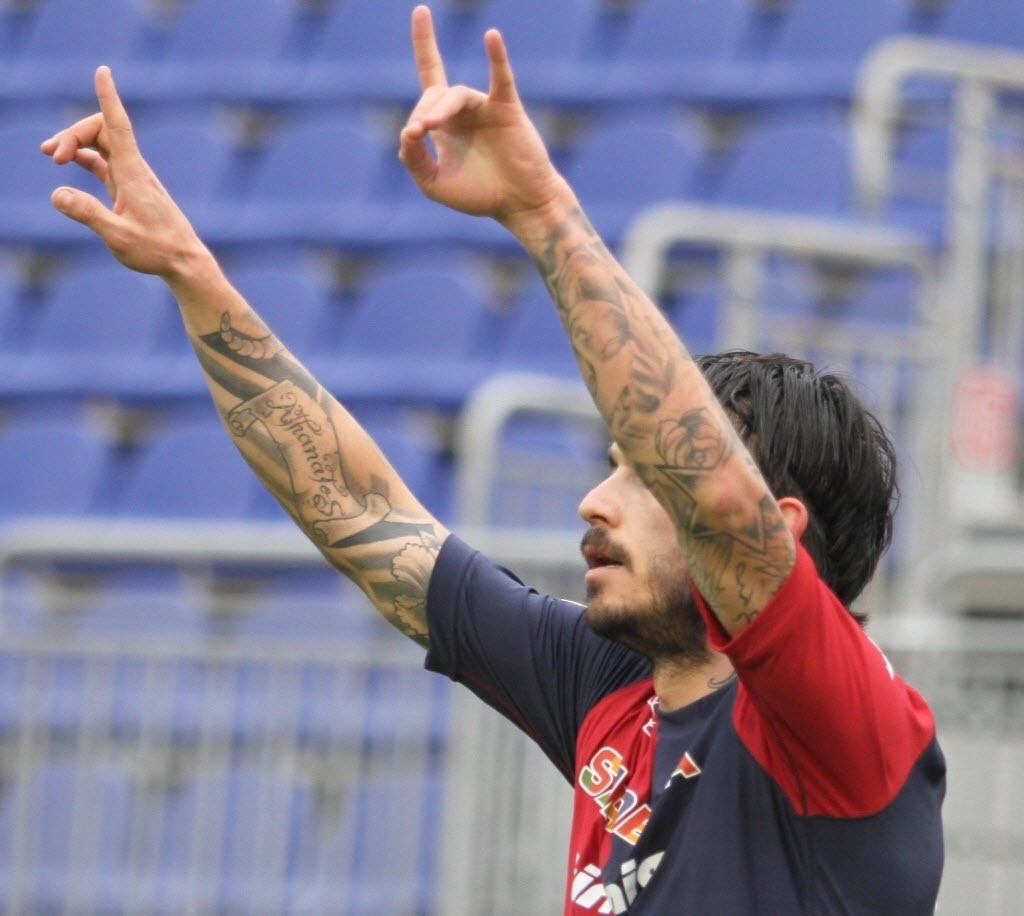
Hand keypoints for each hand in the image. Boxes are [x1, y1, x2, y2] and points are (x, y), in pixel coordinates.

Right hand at [40, 66, 206, 279]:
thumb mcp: (118, 238)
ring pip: (102, 145)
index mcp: (134, 175)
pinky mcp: (131, 190)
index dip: (109, 98)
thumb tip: (57, 194)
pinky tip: (70, 161)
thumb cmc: (158, 251)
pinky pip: (105, 162)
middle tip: (51, 156)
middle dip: (73, 133)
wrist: (185, 262)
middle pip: (102, 131)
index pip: (118, 127)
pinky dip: (86, 157)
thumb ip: (89, 214)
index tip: (103, 71)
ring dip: (76, 143)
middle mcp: (135, 170)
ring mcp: (133, 179)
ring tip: (50, 155)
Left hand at [398, 4, 569, 228]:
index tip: (420, 30)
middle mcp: (463, 109)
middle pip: (433, 93)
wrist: (518, 204)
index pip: (430, 75)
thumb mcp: (434, 184)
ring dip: (440, 108)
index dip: (425, 43)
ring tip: (429, 126)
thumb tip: (407, 131)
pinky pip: (501, 78)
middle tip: (418, 133)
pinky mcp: (507, 109)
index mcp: (445, 122)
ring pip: (456, 95)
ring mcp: (485, 106)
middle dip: (422, 111)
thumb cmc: (479, 195)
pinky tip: (491, 37)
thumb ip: (414, 160)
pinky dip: (497, 57)